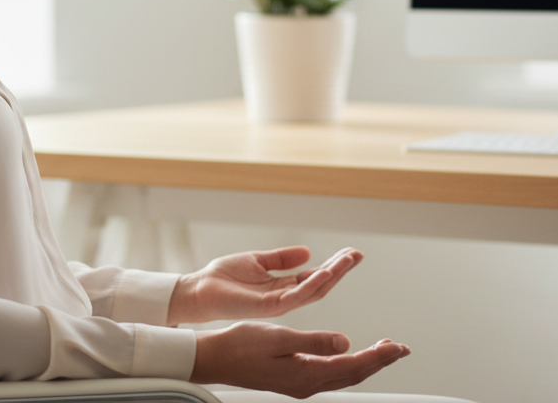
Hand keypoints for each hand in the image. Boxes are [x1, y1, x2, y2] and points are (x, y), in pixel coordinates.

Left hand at [167, 246, 361, 325]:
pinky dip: (311, 284)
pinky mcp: (269, 306)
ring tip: (347, 260)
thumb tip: (306, 252)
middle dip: (340, 269)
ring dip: (332, 275)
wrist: (200, 290)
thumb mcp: (257, 261)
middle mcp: (284, 296)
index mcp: (282, 286)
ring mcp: (279, 303)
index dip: (333, 265)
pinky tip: (324, 272)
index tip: (351, 252)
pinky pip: (296, 295)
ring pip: (313, 290)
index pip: (314, 276)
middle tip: (357, 254)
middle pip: (320, 284)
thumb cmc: (223, 278)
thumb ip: (281, 258)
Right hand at [191, 321, 409, 397]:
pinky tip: (347, 354)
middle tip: (400, 348)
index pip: (352, 366)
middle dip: (379, 361)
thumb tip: (345, 342)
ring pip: (343, 375)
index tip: (398, 346)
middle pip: (353, 374)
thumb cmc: (241, 345)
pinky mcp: (293, 379)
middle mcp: (306, 384)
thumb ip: (313, 341)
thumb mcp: (278, 337)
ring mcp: (300, 384)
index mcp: (305, 375)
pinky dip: (347, 362)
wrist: (215, 359)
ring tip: (382, 349)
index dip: (379, 357)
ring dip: (365, 362)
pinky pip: (330, 374)